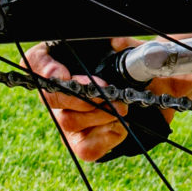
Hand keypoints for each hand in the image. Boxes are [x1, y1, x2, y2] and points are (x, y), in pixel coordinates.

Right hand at [25, 39, 191, 161]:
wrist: (156, 87)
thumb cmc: (135, 63)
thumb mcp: (131, 48)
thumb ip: (124, 43)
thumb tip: (118, 42)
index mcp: (60, 59)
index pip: (35, 61)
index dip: (44, 69)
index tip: (62, 75)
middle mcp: (58, 90)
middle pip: (51, 97)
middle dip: (82, 96)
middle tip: (108, 92)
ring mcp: (68, 117)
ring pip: (68, 122)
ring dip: (99, 115)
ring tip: (123, 106)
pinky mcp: (83, 141)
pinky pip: (86, 148)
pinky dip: (107, 137)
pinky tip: (121, 124)